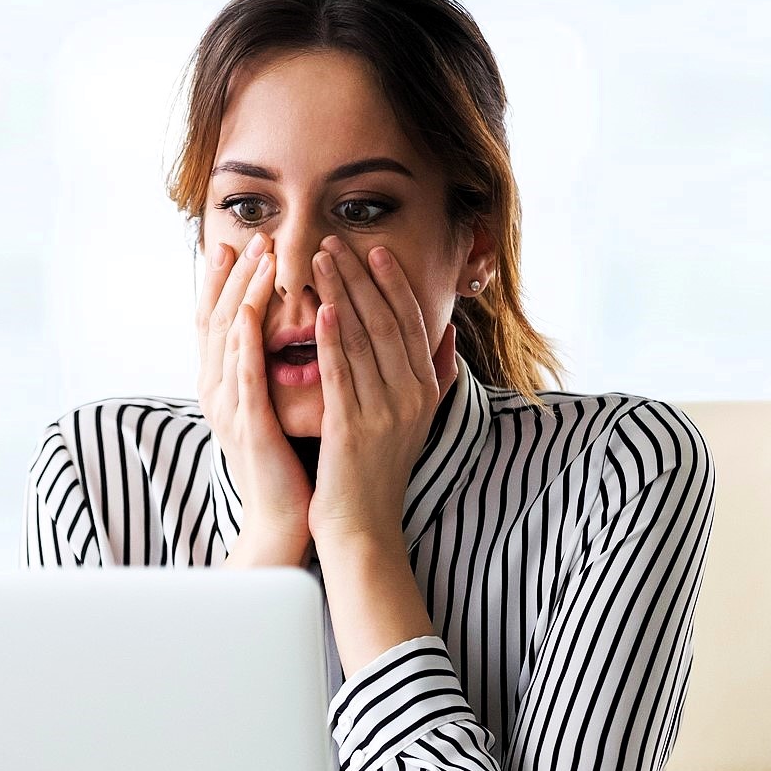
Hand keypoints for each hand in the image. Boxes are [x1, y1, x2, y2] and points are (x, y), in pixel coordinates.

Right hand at [195, 230, 312, 556]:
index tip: (242, 243)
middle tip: (251, 236)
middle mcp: (219, 390)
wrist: (285, 519)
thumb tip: (303, 331)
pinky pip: (244, 375)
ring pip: (229, 337)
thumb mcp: (282, 407)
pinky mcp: (247, 425)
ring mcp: (229, 407)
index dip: (230, 281)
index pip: (224, 320)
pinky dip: (247, 339)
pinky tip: (253, 311)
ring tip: (257, 256)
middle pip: (219, 319)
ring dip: (242, 292)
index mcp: (229, 385)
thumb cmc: (292, 463)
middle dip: (235, 275)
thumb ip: (283, 370)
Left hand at [308, 235, 457, 545]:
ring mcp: (385, 413)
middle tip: (335, 241)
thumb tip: (451, 333)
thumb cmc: (380, 472)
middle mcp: (411, 397)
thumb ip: (438, 375)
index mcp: (426, 390)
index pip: (411, 323)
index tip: (373, 250)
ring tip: (319, 261)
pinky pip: (343, 375)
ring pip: (362, 340)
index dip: (392, 283)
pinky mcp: (353, 429)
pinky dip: (333, 340)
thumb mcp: (419, 421)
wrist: (364, 528)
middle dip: (361, 277)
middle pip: (386, 322)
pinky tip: (321, 311)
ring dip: (340, 295)